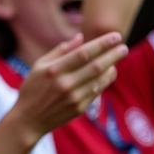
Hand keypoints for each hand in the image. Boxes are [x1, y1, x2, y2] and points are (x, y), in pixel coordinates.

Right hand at [11, 32, 126, 142]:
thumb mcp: (39, 64)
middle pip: (96, 66)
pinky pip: (97, 92)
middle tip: (124, 46)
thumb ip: (61, 50)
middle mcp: (65, 84)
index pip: (83, 53)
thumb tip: (80, 37)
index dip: (101, 44)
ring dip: (112, 68)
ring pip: (100, 80)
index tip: (115, 36)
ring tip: (118, 57)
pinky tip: (110, 72)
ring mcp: (74, 98)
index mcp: (53, 70)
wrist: (29, 118)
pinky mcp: (79, 109)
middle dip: (113, 55)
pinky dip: (105, 80)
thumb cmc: (33, 87)